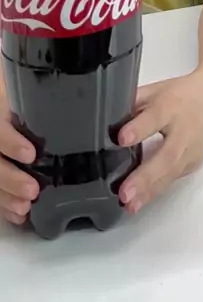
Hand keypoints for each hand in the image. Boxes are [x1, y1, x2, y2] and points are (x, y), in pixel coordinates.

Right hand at [0, 73, 38, 225]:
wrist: (13, 93)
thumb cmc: (35, 88)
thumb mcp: (37, 87)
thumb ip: (52, 94)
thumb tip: (95, 97)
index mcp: (2, 108)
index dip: (10, 141)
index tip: (31, 153)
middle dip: (10, 178)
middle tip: (33, 190)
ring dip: (5, 196)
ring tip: (25, 207)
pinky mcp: (2, 162)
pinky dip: (3, 204)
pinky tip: (19, 214)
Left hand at [118, 70, 202, 213]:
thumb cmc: (182, 93)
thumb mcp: (157, 89)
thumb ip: (134, 102)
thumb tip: (107, 117)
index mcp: (171, 106)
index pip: (155, 117)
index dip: (139, 128)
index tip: (121, 139)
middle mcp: (184, 130)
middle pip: (167, 155)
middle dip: (145, 176)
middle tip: (125, 193)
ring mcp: (192, 149)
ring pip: (172, 173)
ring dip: (150, 191)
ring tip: (131, 206)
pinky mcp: (194, 162)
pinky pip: (174, 177)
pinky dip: (158, 191)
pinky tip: (141, 202)